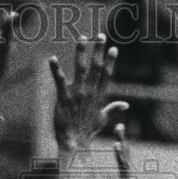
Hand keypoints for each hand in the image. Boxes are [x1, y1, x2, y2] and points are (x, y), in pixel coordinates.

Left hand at [49, 35, 127, 150]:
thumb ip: (113, 109)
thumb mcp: (103, 120)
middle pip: (96, 67)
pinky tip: (52, 59)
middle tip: (100, 36)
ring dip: (81, 52)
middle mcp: (90, 92)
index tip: (113, 49)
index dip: (110, 62)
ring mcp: (77, 94)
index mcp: (99, 96)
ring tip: (82, 38)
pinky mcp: (64, 98)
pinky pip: (59, 81)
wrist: (74, 143)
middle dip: (98, 50)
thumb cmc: (87, 132)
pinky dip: (55, 69)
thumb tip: (125, 104)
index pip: (106, 75)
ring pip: (80, 69)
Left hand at [113, 122, 149, 178]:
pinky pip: (124, 165)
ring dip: (121, 140)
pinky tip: (116, 145)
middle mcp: (129, 175)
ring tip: (119, 127)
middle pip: (125, 153)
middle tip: (119, 125)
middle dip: (122, 139)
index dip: (121, 150)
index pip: (124, 161)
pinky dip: (120, 154)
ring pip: (125, 155)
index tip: (119, 139)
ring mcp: (129, 176)